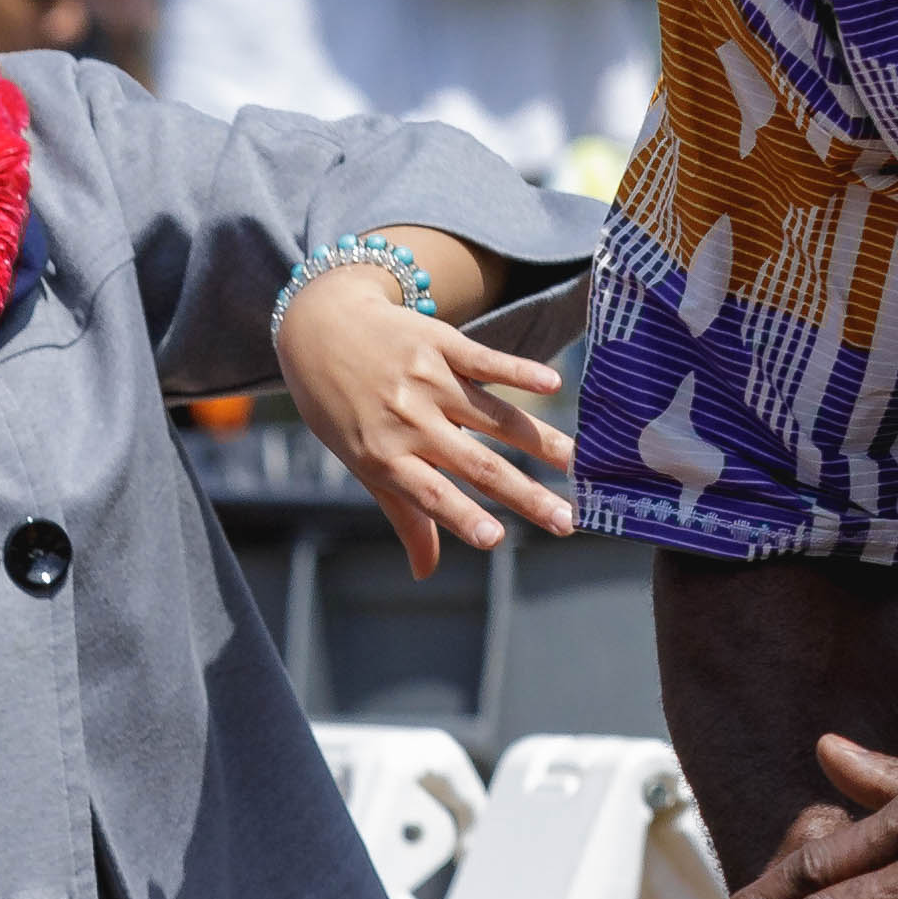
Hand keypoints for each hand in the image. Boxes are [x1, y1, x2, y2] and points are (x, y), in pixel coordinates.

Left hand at [277, 265, 577, 579]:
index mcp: (384, 457)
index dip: (464, 518)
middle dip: (525, 495)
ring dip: (540, 440)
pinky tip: (553, 385)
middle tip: (566, 520)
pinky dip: (519, 371)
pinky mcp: (440, 344)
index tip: (497, 540)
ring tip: (578, 463)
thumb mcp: (361, 461)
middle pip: (477, 464)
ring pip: (494, 416)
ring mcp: (426, 381)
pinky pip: (486, 361)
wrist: (319, 326)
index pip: (432, 495)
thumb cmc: (339, 406)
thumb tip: (425, 572)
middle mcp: (408, 421)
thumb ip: (404, 512)